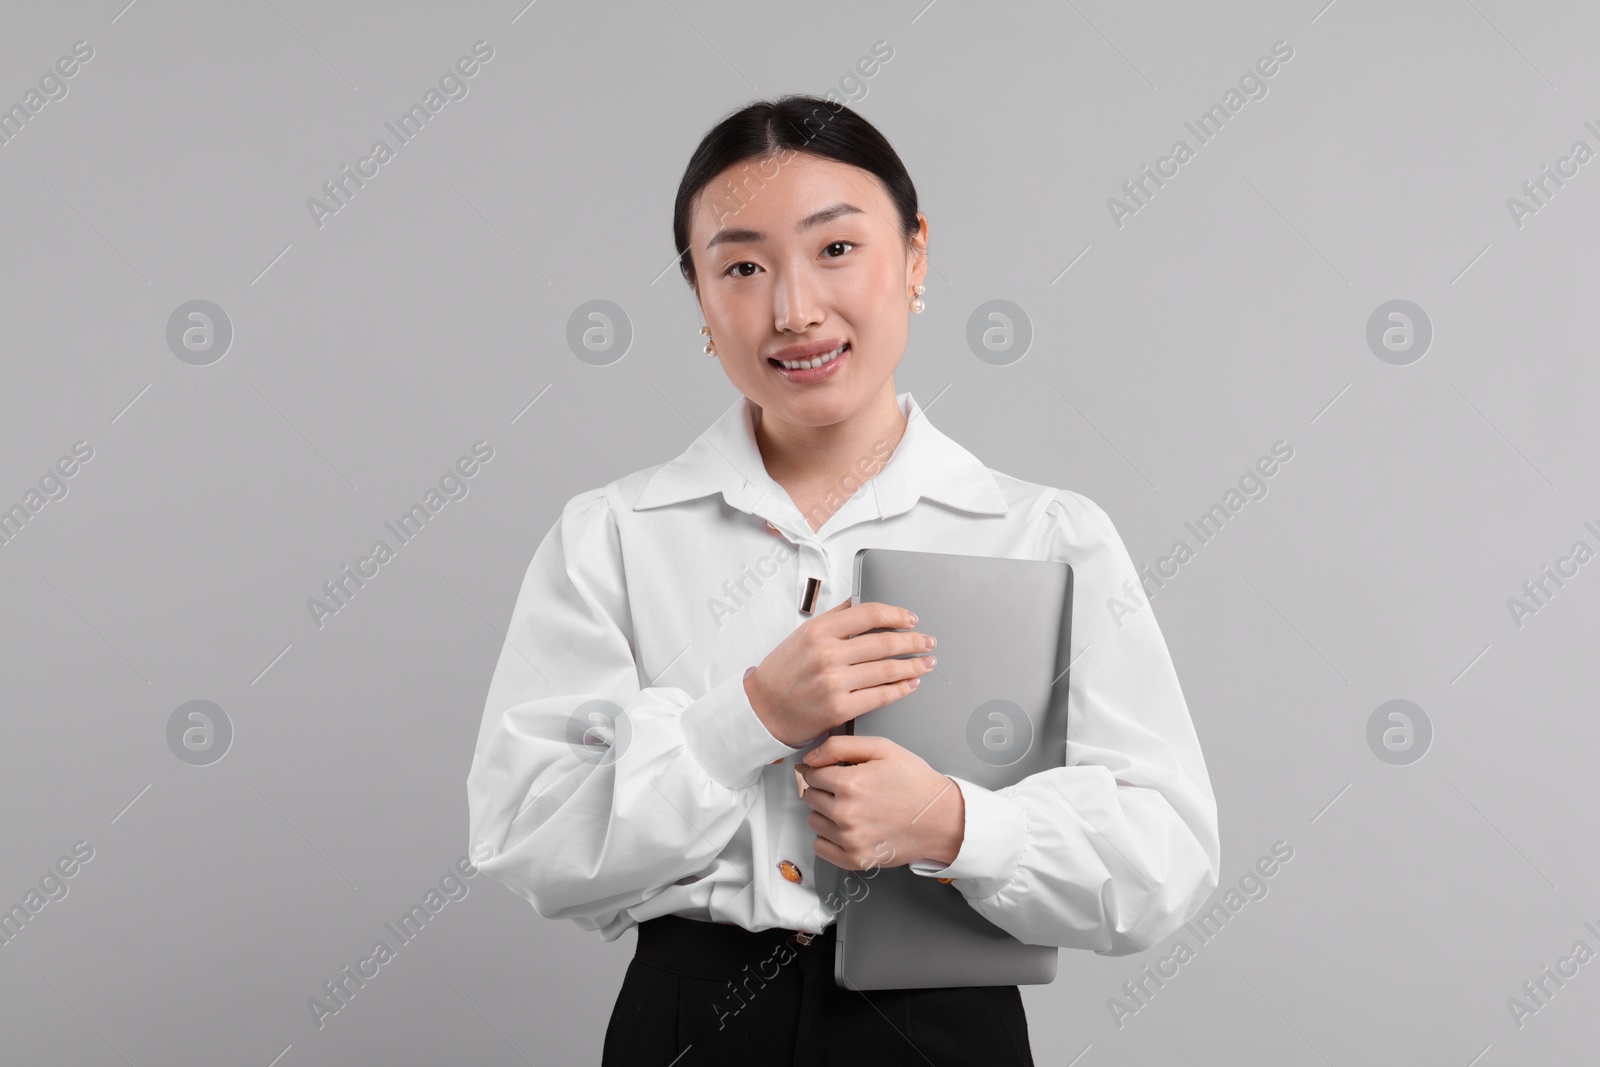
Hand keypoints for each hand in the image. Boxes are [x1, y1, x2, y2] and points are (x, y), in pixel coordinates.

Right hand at [744, 597, 936, 746]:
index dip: (897, 615)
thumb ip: (834, 618)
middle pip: (885, 643)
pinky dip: (901, 689)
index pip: (869, 614)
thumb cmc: (783, 671)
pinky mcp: (841, 708)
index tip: (911, 619)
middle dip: (914, 642)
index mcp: (819, 630)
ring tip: (927, 663)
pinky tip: (911, 683)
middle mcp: (828, 654)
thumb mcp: (802, 635)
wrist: (763, 709)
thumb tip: (859, 601)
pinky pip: (881, 696)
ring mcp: (835, 682)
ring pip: (887, 670)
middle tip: (928, 642)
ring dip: (914, 666)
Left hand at [798, 735, 963, 871]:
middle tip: (850, 791)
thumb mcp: (882, 748)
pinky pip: (820, 848)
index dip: (825, 771)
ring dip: (826, 814)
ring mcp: (850, 840)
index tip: (839, 773)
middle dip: (826, 790)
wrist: (942, 818)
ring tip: (852, 809)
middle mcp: (846, 813)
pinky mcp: (855, 860)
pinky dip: (828, 838)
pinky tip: (848, 828)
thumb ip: (839, 746)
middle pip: (811, 797)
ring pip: (813, 821)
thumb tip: (809, 758)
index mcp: (850, 784)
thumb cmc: (915, 782)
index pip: (813, 775)